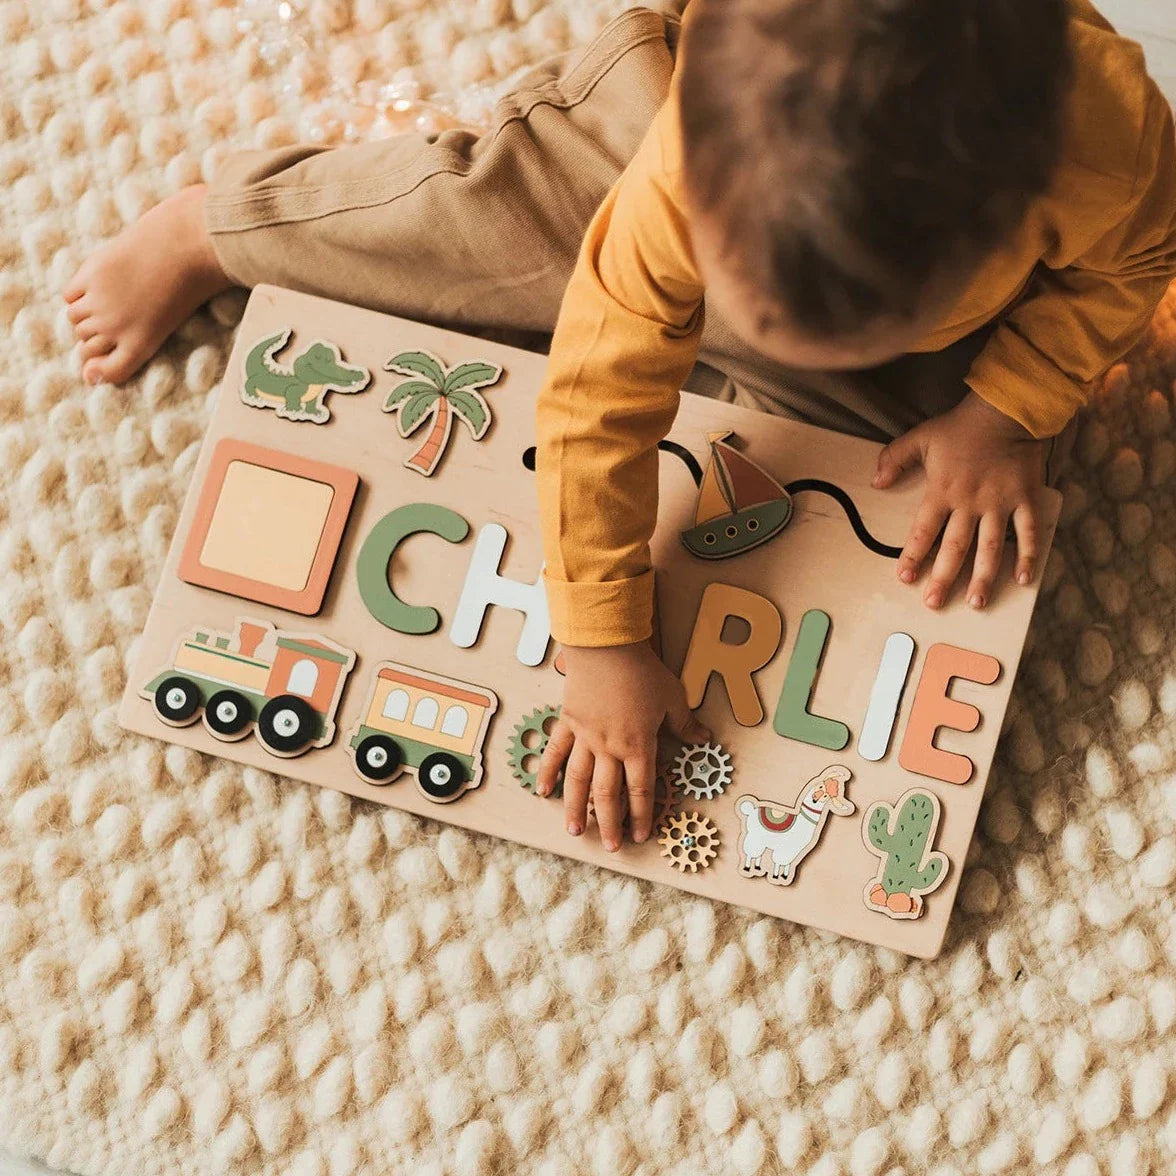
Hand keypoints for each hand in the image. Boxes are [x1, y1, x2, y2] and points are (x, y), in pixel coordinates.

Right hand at [536, 642, 709, 851]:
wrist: (606, 647)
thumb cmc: (642, 671)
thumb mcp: (672, 697)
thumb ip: (685, 724)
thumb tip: (704, 739)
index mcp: (637, 746)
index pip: (640, 790)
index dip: (641, 815)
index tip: (640, 835)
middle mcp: (609, 748)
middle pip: (607, 794)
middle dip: (609, 823)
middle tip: (609, 847)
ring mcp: (585, 737)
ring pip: (577, 780)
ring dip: (575, 808)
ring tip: (574, 830)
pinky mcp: (568, 722)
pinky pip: (556, 752)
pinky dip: (549, 772)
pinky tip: (544, 791)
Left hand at [873, 391, 1046, 608]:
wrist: (1005, 410)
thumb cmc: (961, 426)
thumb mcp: (920, 437)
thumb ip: (895, 459)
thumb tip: (876, 482)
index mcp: (942, 491)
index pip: (923, 531)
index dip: (913, 555)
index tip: (905, 578)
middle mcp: (970, 503)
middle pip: (954, 548)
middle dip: (943, 578)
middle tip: (934, 602)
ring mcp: (999, 503)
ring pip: (990, 548)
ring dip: (983, 577)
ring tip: (976, 603)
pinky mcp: (1025, 498)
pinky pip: (1029, 532)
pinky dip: (1028, 556)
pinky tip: (1023, 579)